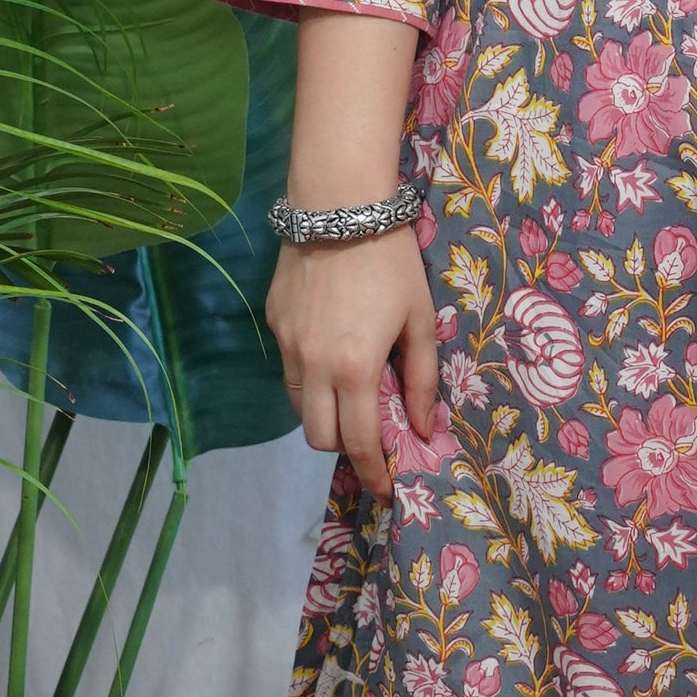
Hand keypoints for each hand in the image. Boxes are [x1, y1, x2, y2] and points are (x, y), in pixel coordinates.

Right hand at [268, 228, 438, 499]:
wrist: (338, 206)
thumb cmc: (391, 263)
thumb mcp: (420, 321)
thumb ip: (421, 380)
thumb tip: (423, 430)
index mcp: (354, 370)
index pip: (359, 443)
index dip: (374, 473)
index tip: (387, 489)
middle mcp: (311, 367)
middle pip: (319, 437)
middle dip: (346, 447)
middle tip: (371, 436)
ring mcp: (286, 346)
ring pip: (298, 406)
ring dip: (324, 413)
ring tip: (351, 394)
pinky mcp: (273, 324)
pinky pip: (288, 371)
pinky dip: (309, 380)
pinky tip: (331, 355)